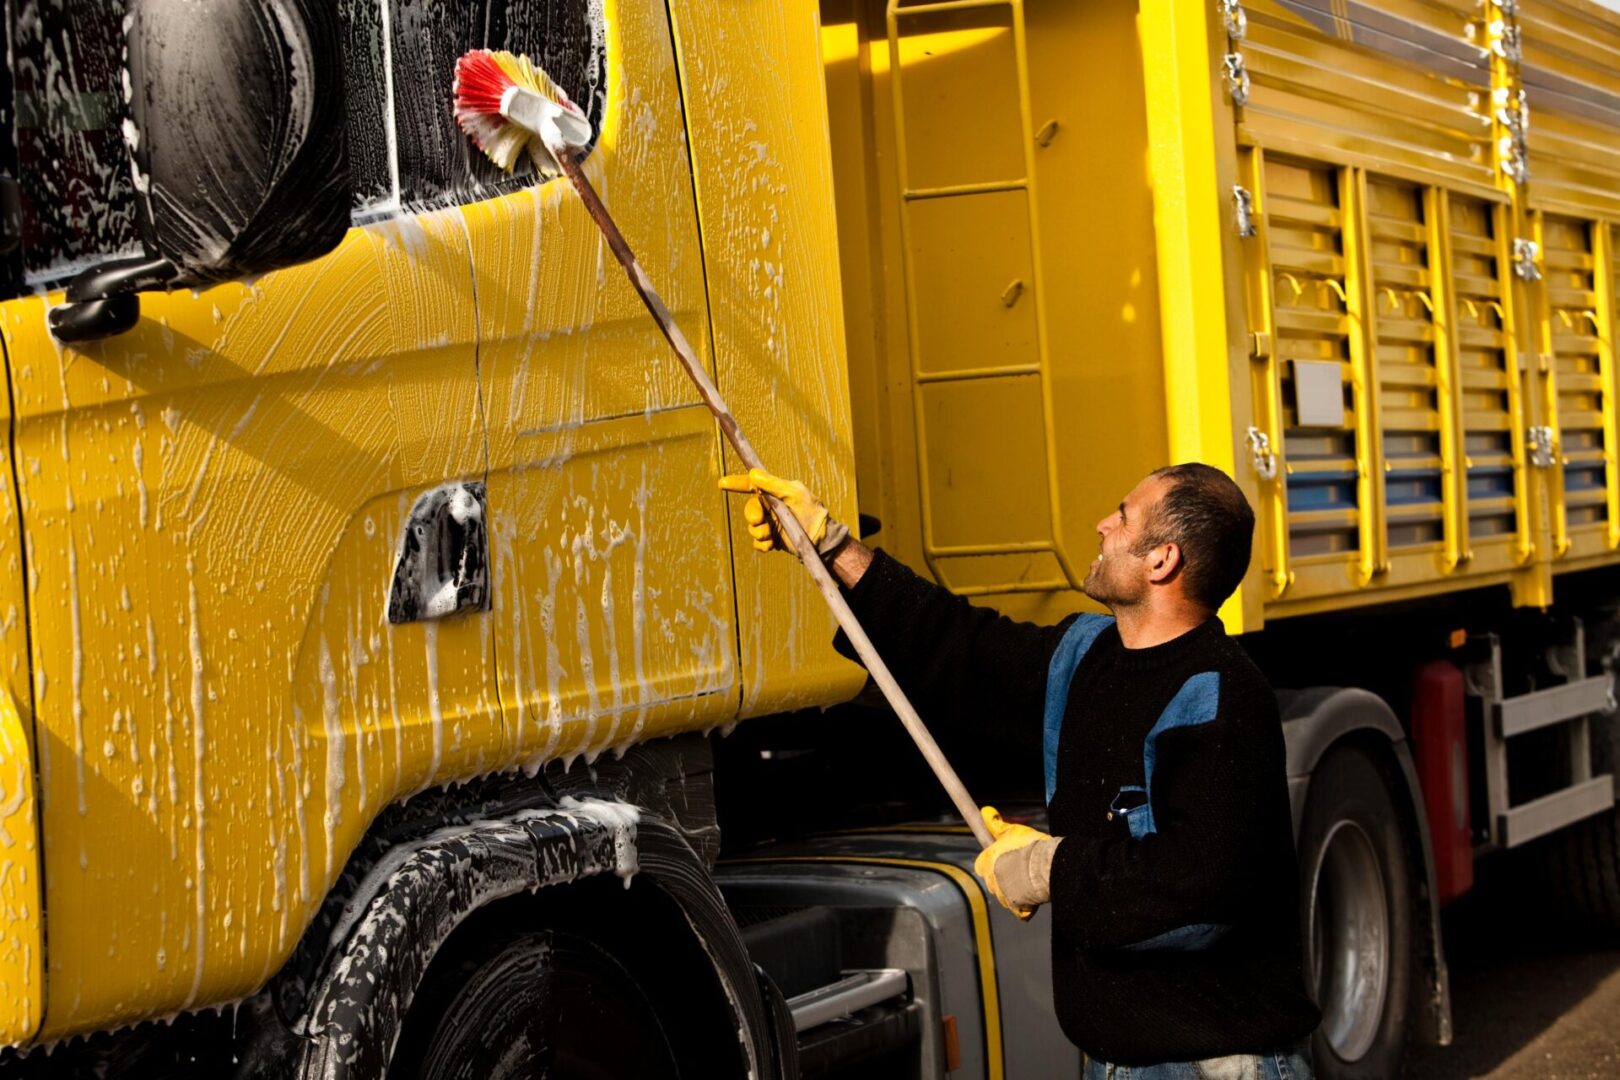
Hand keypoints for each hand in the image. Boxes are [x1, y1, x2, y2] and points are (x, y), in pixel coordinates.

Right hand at [718, 468, 848, 557]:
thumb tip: (753, 472)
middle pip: (750, 509)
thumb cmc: (811, 512)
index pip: (752, 486)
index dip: (737, 484)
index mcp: (775, 493)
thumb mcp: (794, 494)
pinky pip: (757, 543)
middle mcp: (771, 508)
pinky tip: (772, 545)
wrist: (821, 540)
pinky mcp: (772, 540)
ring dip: (759, 532)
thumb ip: (773, 484)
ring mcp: (771, 524)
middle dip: (752, 515)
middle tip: (758, 519)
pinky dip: (762, 545)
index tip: (722, 483)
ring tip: (771, 535)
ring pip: (752, 527)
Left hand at [973, 806, 1058, 918]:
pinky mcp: (1016, 908)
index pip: (982, 865)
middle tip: (1021, 867)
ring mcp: (1002, 896)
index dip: (992, 861)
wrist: (1046, 867)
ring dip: (1015, 890)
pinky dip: (1025, 906)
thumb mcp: (1012, 830)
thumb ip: (997, 824)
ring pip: (1006, 895)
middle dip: (1004, 876)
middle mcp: (991, 881)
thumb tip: (985, 812)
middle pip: (993, 880)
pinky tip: (1033, 896)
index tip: (1004, 858)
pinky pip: (1018, 910)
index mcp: (986, 863)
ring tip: (1030, 879)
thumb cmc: (1028, 847)